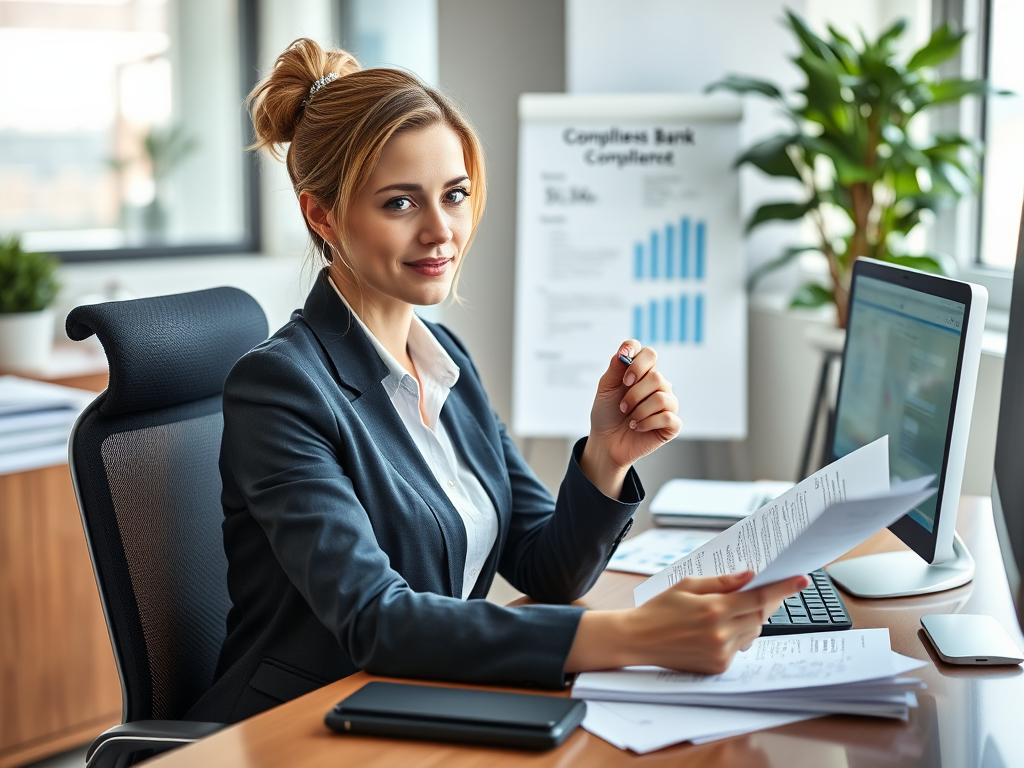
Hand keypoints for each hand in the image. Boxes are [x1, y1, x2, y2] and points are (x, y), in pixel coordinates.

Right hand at [564, 572, 808, 673]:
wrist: (638, 640)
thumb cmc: (659, 609)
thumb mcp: (687, 585)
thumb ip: (722, 581)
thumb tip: (750, 575)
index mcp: (714, 608)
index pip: (759, 596)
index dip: (783, 588)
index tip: (801, 579)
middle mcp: (721, 633)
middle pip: (760, 614)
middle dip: (763, 601)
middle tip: (758, 590)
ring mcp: (720, 653)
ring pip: (752, 631)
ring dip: (749, 618)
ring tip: (725, 611)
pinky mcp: (717, 666)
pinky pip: (739, 647)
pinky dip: (737, 635)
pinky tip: (716, 629)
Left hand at [579, 341, 680, 496]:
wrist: (606, 442)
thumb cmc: (607, 413)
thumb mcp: (606, 389)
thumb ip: (615, 369)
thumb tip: (624, 351)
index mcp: (642, 372)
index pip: (648, 353)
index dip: (637, 359)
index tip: (624, 376)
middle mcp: (658, 385)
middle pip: (656, 377)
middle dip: (634, 394)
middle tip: (622, 407)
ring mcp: (668, 404)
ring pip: (662, 397)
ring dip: (640, 410)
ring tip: (630, 419)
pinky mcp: (672, 424)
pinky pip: (668, 417)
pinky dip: (647, 423)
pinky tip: (638, 427)